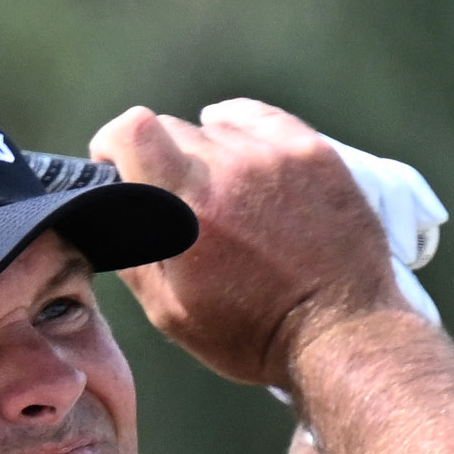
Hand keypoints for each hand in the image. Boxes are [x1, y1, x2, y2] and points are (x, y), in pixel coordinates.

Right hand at [91, 98, 408, 388]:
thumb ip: (134, 255)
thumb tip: (111, 214)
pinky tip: (249, 162)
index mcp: (187, 207)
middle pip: (174, 130)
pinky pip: (262, 119)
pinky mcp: (314, 152)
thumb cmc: (256, 334)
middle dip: (166, 161)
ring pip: (219, 127)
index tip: (119, 163)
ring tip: (228, 195)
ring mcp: (277, 155)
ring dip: (211, 152)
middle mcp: (231, 169)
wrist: (343, 333)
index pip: (132, 128)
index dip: (115, 142)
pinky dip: (246, 134)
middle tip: (185, 203)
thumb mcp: (172, 313)